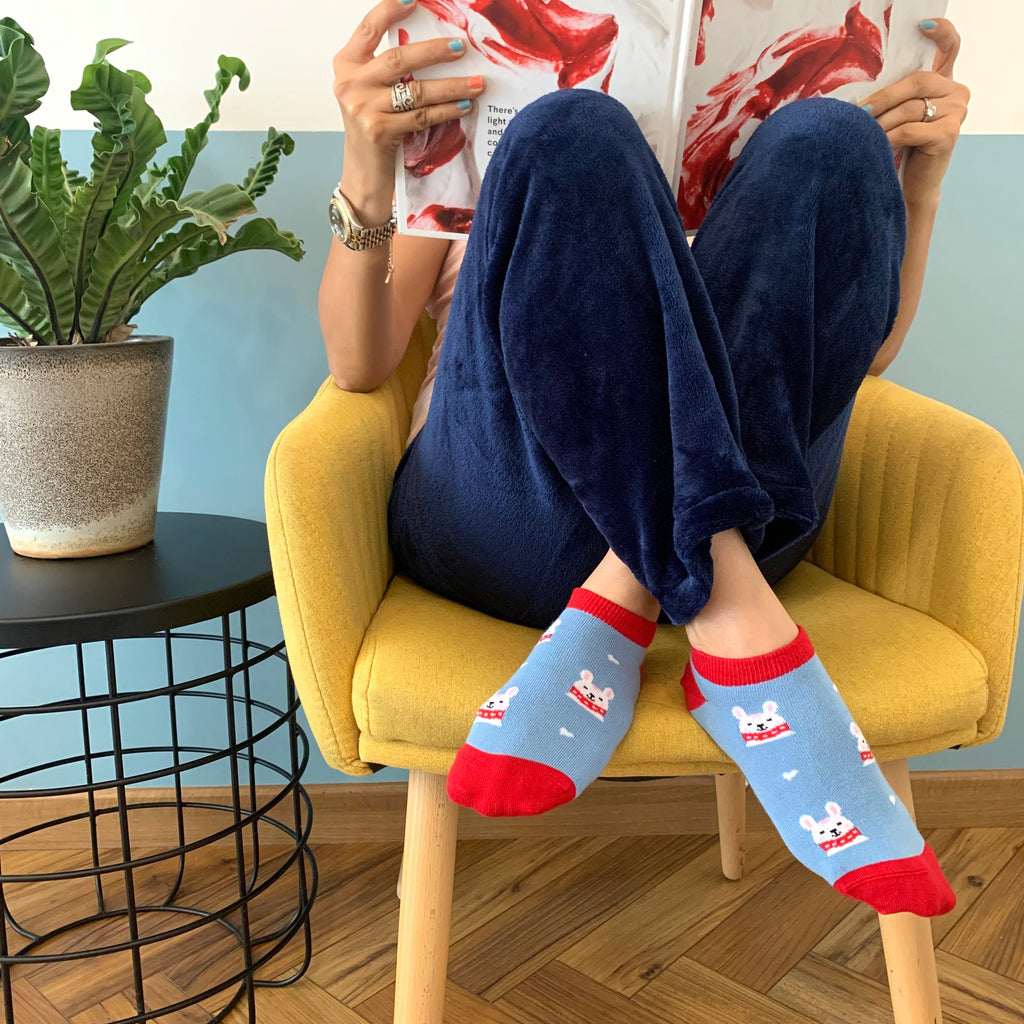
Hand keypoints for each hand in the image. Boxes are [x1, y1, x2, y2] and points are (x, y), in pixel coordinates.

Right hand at [332, 0, 485, 198]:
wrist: (363, 174)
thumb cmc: (373, 128)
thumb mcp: (371, 91)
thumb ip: (388, 69)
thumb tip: (433, 46)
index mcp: (346, 65)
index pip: (368, 28)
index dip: (390, 9)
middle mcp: (350, 84)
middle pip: (398, 58)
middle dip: (434, 52)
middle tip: (461, 48)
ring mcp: (362, 108)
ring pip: (415, 90)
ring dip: (450, 86)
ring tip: (476, 83)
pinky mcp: (379, 132)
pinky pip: (421, 116)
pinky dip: (446, 111)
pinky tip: (464, 106)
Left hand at [859, 18, 968, 206]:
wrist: (914, 185)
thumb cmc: (902, 148)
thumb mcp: (900, 114)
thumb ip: (897, 94)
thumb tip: (862, 91)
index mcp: (946, 82)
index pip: (950, 48)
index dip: (940, 32)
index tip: (923, 24)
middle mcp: (957, 93)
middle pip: (916, 82)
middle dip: (883, 97)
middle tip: (858, 112)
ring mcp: (957, 113)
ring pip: (909, 108)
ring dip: (880, 122)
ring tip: (861, 133)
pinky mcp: (948, 134)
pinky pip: (909, 130)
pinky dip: (887, 138)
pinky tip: (875, 145)